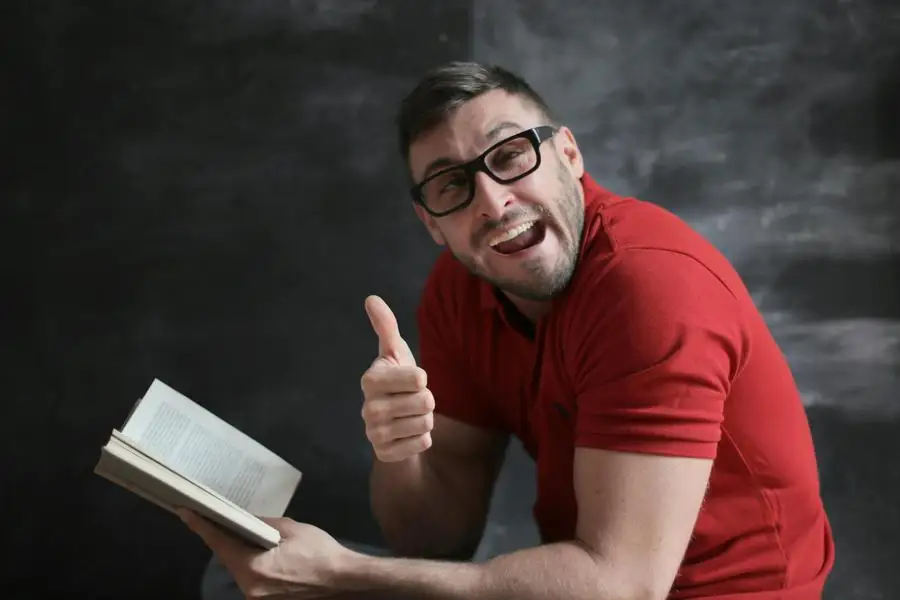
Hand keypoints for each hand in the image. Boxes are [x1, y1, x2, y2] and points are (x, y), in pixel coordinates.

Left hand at [180, 509, 350, 598]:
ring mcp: (258, 599)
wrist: (343, 580)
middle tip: (229, 521)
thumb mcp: (292, 529)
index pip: (220, 544)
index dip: (202, 527)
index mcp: (254, 568)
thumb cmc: (320, 553)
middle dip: (230, 540)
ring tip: (259, 539)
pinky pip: (254, 580)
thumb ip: (264, 525)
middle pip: (230, 559)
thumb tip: (246, 520)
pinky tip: (266, 555)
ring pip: (242, 570)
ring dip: (245, 554)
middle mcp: (251, 589)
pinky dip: (255, 566)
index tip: (186, 513)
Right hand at [360, 295, 434, 461]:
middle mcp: (368, 408)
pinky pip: (423, 443)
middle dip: (426, 401)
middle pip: (425, 401)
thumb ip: (386, 326)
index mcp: (370, 380)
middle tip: (411, 400)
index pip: (418, 378)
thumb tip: (371, 298)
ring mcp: (375, 433)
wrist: (392, 424)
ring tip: (410, 415)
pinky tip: (408, 434)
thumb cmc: (396, 382)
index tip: (408, 381)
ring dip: (425, 419)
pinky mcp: (385, 454)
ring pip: (426, 423)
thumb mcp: (394, 353)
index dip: (421, 379)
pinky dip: (423, 439)